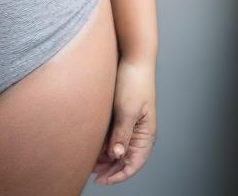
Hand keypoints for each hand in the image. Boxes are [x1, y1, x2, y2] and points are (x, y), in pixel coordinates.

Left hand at [92, 56, 156, 185]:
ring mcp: (132, 124)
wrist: (133, 57)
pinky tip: (94, 148)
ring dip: (107, 158)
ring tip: (91, 165)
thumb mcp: (127, 110)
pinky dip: (106, 145)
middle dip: (111, 170)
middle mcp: (140, 132)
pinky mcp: (123, 115)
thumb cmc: (134, 81)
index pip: (134, 163)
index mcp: (146, 134)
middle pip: (126, 159)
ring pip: (119, 149)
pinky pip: (115, 136)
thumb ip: (122, 134)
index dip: (119, 175)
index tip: (102, 180)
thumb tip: (116, 156)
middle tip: (93, 175)